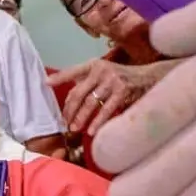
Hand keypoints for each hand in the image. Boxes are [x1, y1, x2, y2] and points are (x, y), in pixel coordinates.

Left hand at [49, 59, 166, 135]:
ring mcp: (112, 80)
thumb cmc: (123, 79)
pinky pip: (106, 109)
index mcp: (94, 65)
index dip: (59, 77)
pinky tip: (91, 130)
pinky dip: (97, 121)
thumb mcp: (105, 74)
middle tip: (65, 122)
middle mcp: (101, 70)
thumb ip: (88, 81)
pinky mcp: (122, 91)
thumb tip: (69, 97)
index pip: (73, 72)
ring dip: (81, 118)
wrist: (150, 78)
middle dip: (70, 109)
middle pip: (78, 92)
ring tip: (74, 128)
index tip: (45, 83)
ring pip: (90, 102)